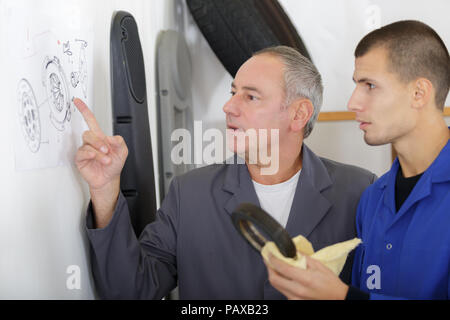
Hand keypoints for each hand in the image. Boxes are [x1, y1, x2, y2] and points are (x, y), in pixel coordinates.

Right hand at [74, 98, 127, 226]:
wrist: (109, 179)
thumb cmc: (114, 164)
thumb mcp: (123, 151)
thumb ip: (119, 141)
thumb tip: (111, 137)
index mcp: (100, 137)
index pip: (91, 120)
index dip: (84, 110)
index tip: (78, 101)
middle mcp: (91, 142)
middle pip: (89, 132)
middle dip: (98, 141)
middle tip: (107, 150)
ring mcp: (85, 150)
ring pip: (87, 143)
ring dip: (98, 151)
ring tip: (106, 159)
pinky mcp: (80, 159)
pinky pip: (82, 153)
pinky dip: (91, 154)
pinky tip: (96, 158)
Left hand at [264, 253, 348, 299]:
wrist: (338, 298)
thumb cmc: (331, 283)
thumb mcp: (319, 266)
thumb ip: (303, 258)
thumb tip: (292, 250)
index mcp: (305, 279)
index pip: (282, 268)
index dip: (273, 259)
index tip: (270, 253)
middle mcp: (298, 291)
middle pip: (274, 279)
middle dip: (268, 267)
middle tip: (268, 259)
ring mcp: (295, 299)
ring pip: (277, 286)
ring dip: (274, 275)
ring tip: (275, 266)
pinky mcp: (295, 302)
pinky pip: (283, 291)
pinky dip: (281, 282)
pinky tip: (284, 276)